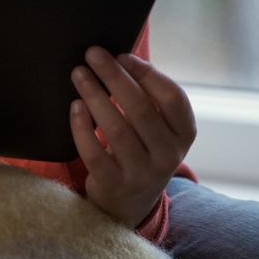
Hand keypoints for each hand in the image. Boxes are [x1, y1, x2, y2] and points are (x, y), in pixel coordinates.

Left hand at [68, 49, 197, 230]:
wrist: (128, 204)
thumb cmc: (141, 149)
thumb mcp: (158, 129)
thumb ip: (148, 98)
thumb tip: (117, 58)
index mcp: (184, 134)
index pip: (173, 98)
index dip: (148, 74)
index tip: (122, 55)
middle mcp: (168, 156)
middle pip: (141, 110)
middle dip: (114, 77)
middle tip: (92, 54)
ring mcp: (142, 174)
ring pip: (117, 130)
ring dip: (95, 96)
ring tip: (79, 74)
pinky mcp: (114, 186)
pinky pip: (95, 153)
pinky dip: (82, 127)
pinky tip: (75, 106)